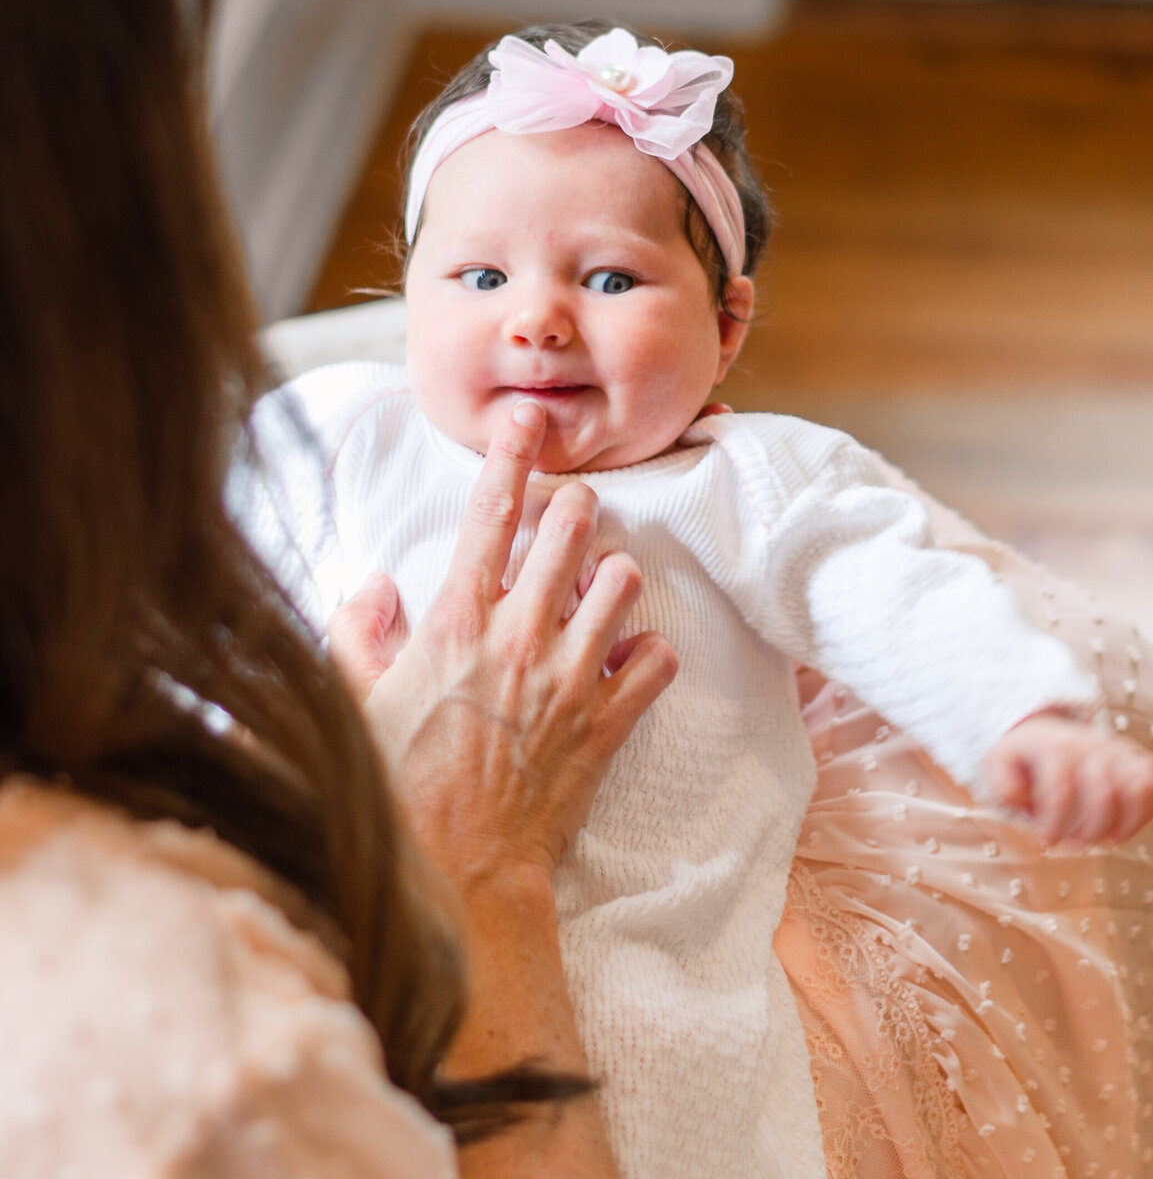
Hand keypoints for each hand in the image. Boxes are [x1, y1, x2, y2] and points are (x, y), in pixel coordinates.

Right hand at [327, 399, 677, 887]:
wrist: (457, 876)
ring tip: (598, 588)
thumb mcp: (354, 703)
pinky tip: (628, 659)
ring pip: (622, 584)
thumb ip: (358, 634)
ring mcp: (569, 679)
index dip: (510, 457)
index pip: (488, 515)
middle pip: (570, 531)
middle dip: (575, 507)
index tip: (528, 419)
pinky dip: (649, 654)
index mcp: (455, 621)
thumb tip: (373, 584)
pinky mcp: (605, 724)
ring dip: (613, 577)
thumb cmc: (395, 788)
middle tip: (572, 511)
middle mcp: (519, 636)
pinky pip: (656, 662)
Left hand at [985, 713, 1152, 846]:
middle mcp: (1092, 743)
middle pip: (1104, 792)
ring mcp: (1119, 749)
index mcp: (1055, 745)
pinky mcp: (1139, 759)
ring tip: (1103, 840)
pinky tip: (1121, 830)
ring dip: (1123, 824)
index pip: (1061, 788)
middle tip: (1074, 845)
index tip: (1044, 842)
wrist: (1047, 731)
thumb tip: (1020, 798)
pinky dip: (1145, 814)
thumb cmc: (1023, 759)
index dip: (1053, 823)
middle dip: (1090, 829)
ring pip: (1139, 786)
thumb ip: (1001, 782)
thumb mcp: (999, 763)